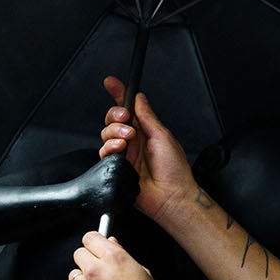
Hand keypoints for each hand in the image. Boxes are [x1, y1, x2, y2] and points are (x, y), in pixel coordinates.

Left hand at [69, 230, 167, 279]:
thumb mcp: (142, 271)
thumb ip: (122, 254)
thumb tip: (111, 242)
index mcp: (113, 257)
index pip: (90, 237)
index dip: (94, 242)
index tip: (96, 247)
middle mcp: (96, 270)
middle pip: (78, 253)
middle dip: (88, 259)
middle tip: (99, 269)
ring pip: (74, 275)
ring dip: (83, 279)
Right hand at [100, 76, 196, 219]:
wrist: (172, 196)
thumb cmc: (175, 171)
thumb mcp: (163, 136)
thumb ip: (148, 117)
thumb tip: (139, 98)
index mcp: (146, 131)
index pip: (128, 107)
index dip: (118, 94)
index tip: (110, 82)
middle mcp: (133, 141)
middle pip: (113, 119)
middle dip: (115, 115)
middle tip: (126, 119)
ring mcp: (124, 154)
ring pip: (106, 134)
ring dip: (115, 132)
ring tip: (128, 139)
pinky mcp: (116, 167)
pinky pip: (104, 152)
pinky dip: (110, 148)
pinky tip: (121, 150)